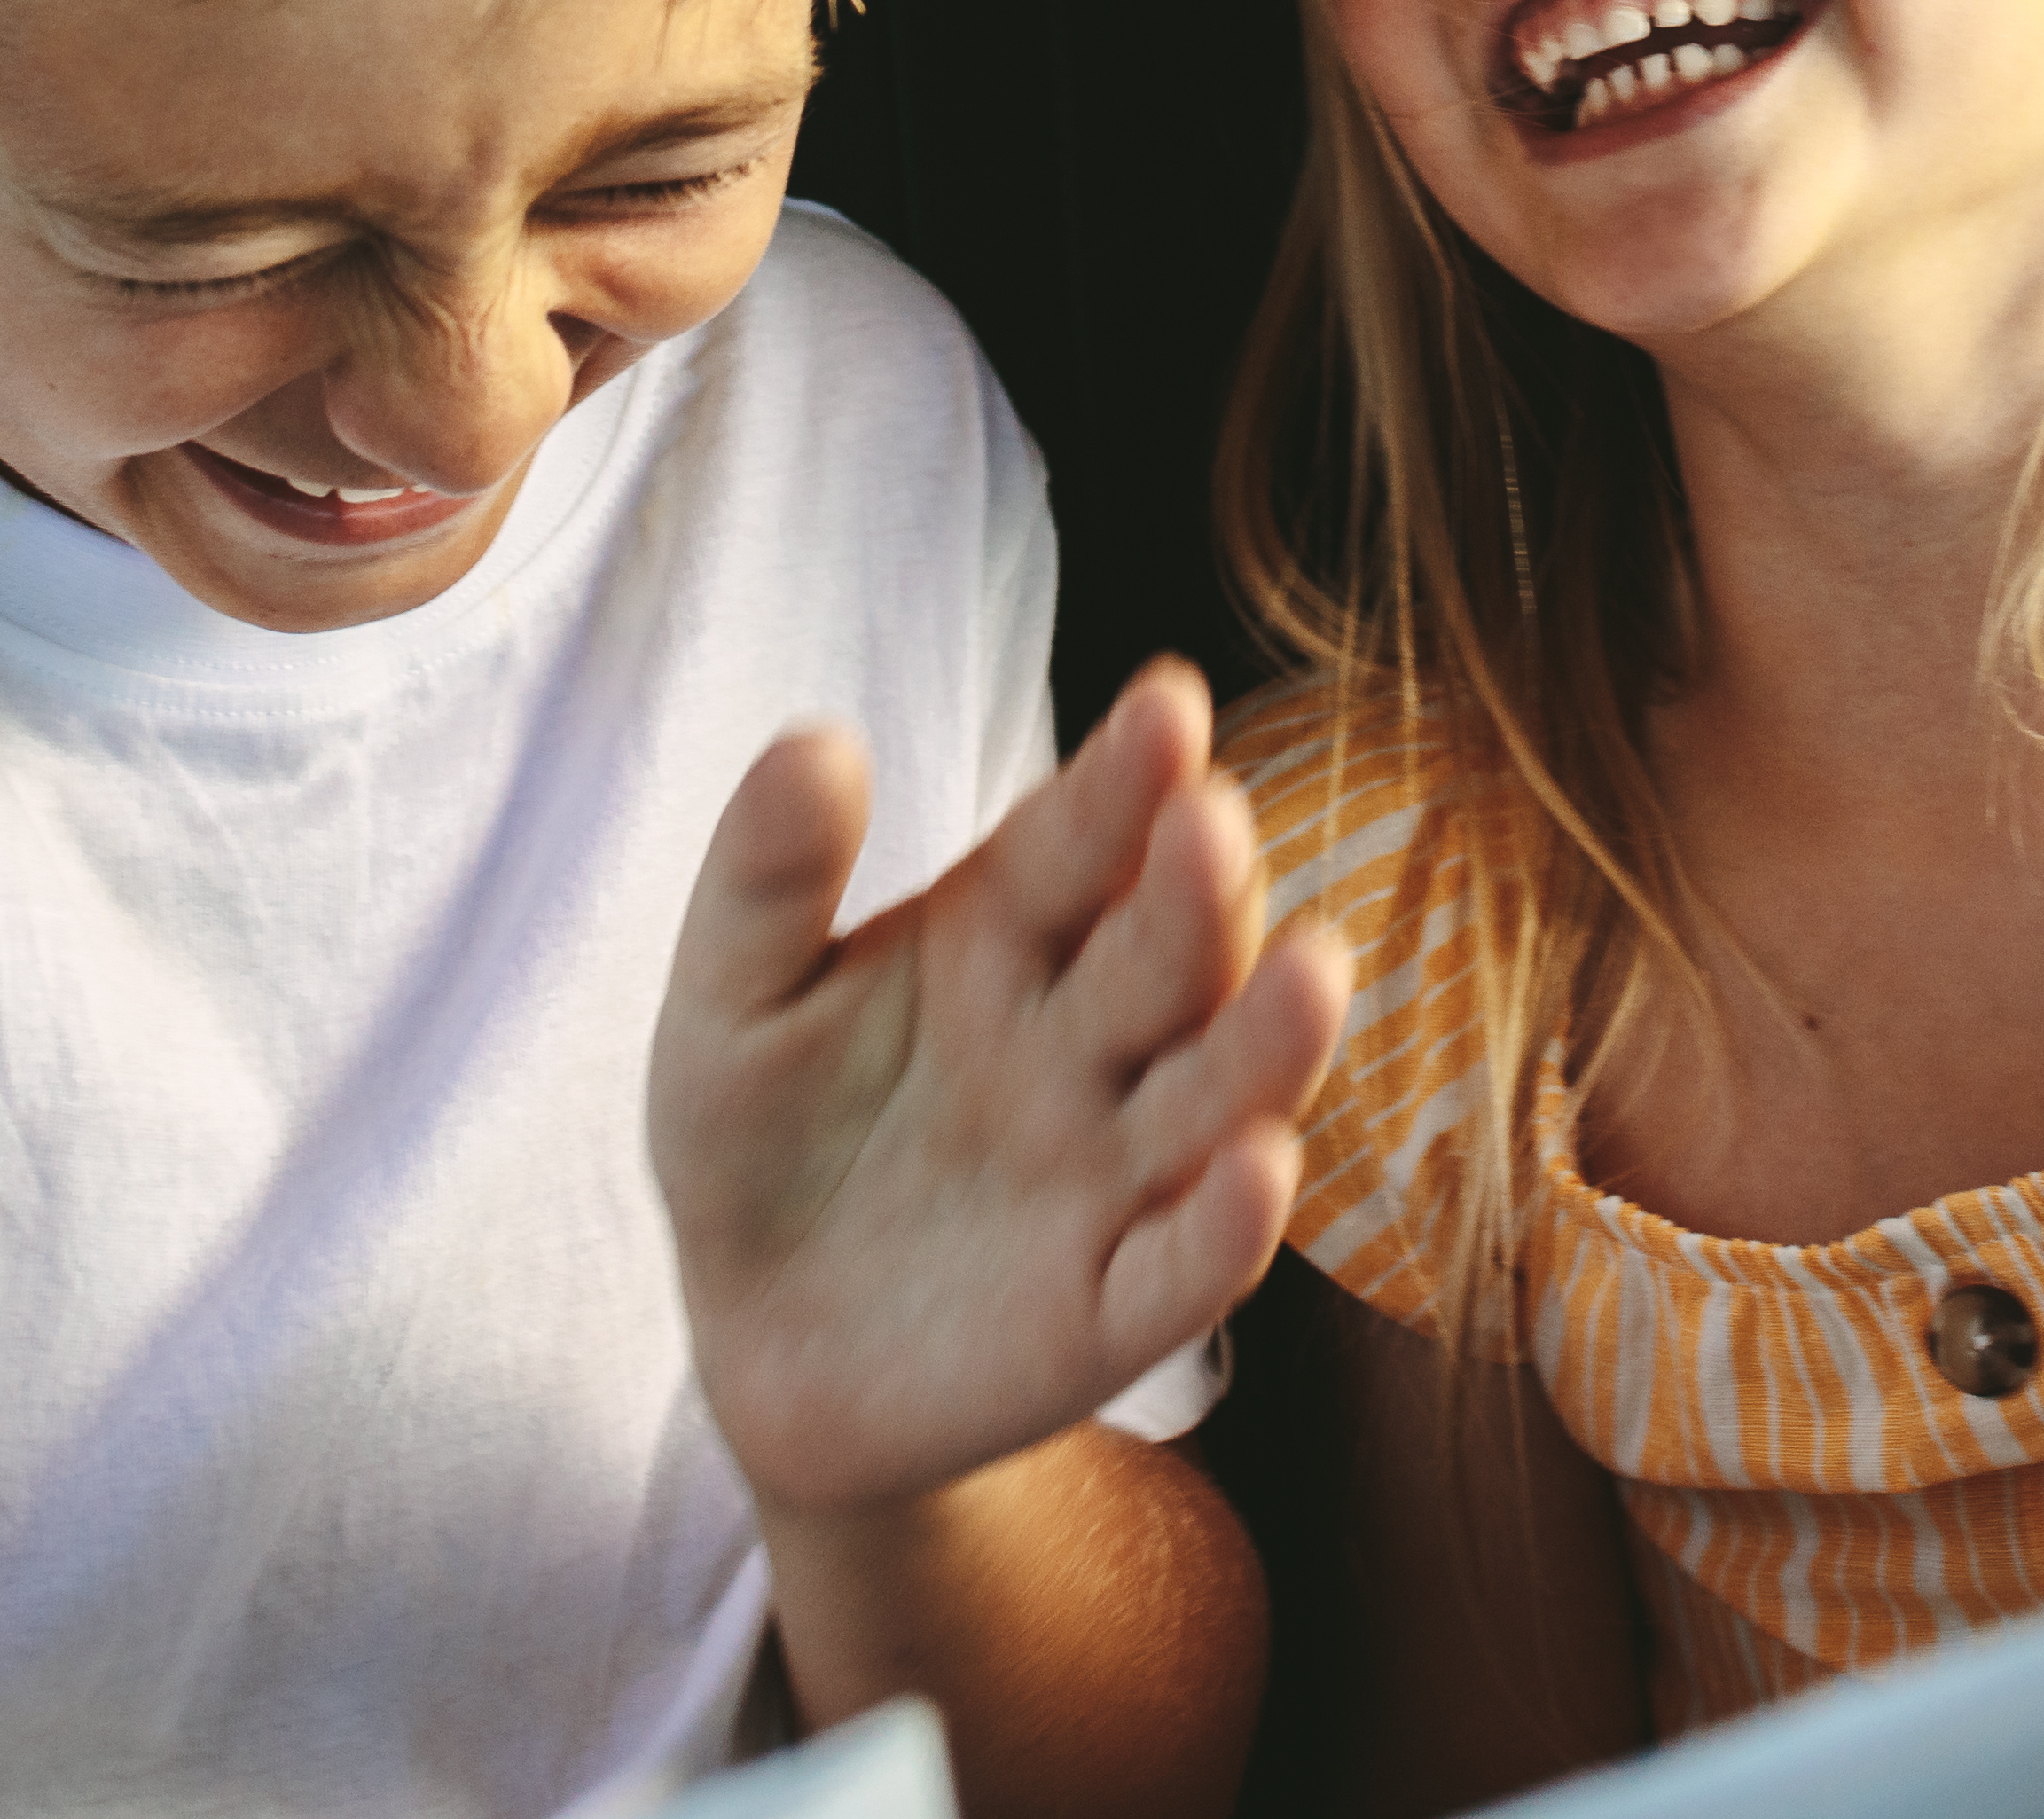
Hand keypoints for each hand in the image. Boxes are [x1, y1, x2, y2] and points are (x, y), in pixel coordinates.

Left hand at [650, 660, 1351, 1516]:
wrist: (756, 1343)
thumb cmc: (758, 1139)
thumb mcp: (730, 1001)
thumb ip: (766, 877)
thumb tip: (818, 738)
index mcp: (1007, 936)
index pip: (1080, 842)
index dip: (1125, 777)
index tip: (1165, 701)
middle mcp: (1087, 1043)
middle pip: (1164, 957)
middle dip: (1198, 892)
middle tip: (1213, 825)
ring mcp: (1111, 1176)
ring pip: (1213, 1096)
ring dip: (1266, 1039)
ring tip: (1313, 969)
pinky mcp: (1108, 1313)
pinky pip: (1180, 1272)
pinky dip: (1225, 1228)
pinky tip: (1259, 1170)